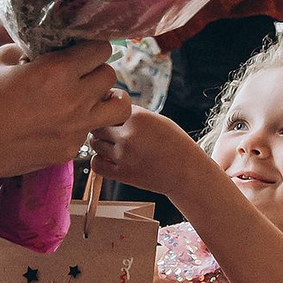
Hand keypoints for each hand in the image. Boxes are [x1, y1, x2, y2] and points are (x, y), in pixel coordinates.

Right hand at [0, 42, 128, 182]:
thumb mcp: (2, 60)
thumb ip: (31, 51)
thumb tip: (46, 49)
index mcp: (58, 71)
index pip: (100, 49)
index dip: (91, 47)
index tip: (81, 50)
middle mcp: (74, 99)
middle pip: (110, 76)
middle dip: (97, 71)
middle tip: (81, 74)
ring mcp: (74, 129)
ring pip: (117, 108)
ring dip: (107, 99)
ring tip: (89, 98)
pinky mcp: (68, 150)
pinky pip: (89, 131)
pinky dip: (82, 123)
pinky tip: (60, 121)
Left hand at [86, 108, 206, 194]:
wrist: (187, 172)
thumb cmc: (175, 144)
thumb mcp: (157, 120)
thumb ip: (133, 115)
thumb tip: (109, 111)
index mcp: (138, 117)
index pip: (109, 109)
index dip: (110, 114)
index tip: (115, 119)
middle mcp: (128, 134)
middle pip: (98, 126)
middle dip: (102, 128)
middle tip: (110, 133)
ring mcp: (124, 155)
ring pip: (95, 144)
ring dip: (101, 143)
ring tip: (113, 146)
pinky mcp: (123, 174)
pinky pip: (96, 164)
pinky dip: (99, 161)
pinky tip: (109, 160)